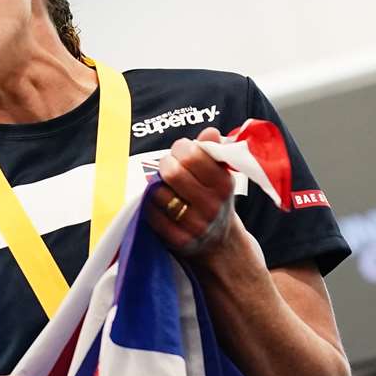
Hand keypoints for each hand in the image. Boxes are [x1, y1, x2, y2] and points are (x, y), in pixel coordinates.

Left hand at [145, 127, 236, 258]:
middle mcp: (211, 206)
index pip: (193, 156)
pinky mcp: (179, 240)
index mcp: (224, 185)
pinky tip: (159, 203)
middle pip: (173, 173)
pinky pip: (152, 214)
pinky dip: (151, 205)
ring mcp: (195, 225)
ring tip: (164, 186)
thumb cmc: (214, 200)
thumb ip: (214, 152)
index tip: (180, 151)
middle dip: (165, 164)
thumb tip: (210, 131)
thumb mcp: (221, 176)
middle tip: (167, 165)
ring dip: (156, 186)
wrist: (221, 243)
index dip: (180, 148)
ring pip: (159, 193)